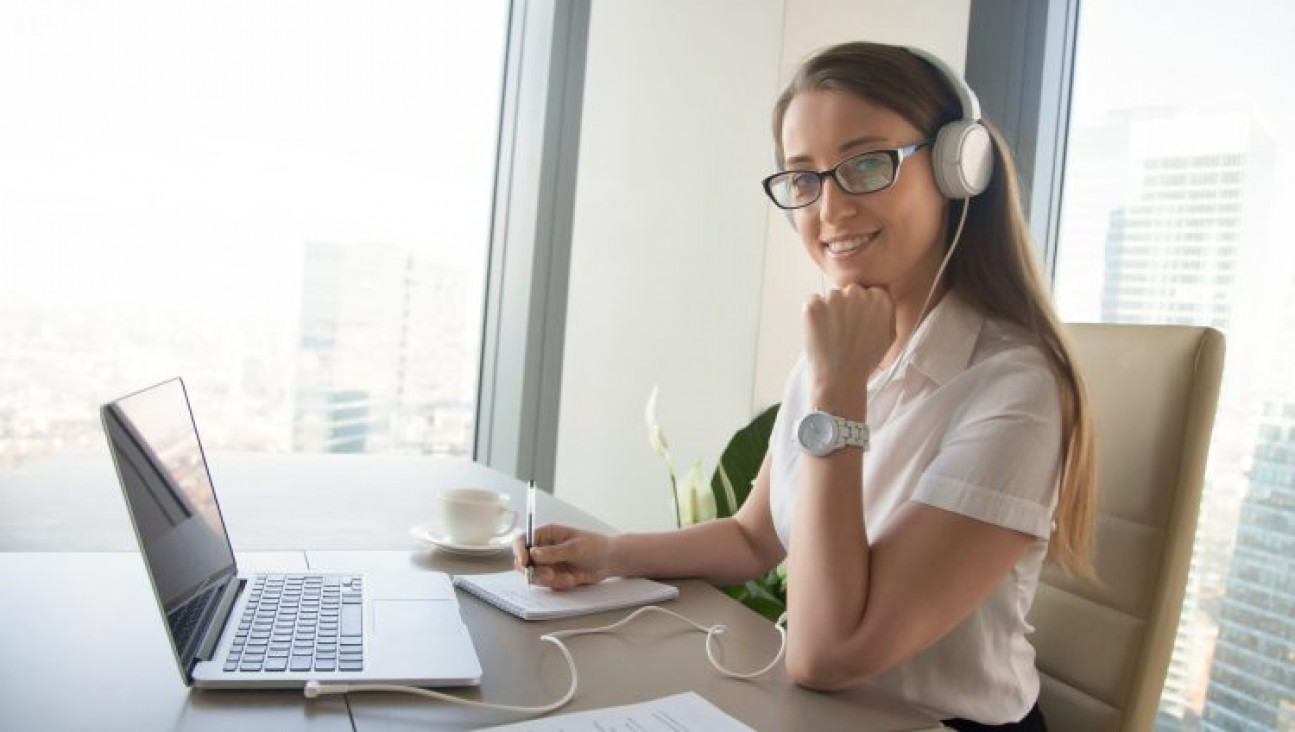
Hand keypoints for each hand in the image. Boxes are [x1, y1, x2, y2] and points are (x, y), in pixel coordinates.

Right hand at [512, 524, 613, 589]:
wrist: (610, 561)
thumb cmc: (595, 546)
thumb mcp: (574, 548)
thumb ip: (553, 552)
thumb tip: (533, 553)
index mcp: (546, 534)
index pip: (523, 540)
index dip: (518, 551)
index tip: (523, 562)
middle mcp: (543, 549)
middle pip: (524, 561)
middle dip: (534, 571)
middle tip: (549, 575)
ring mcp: (548, 564)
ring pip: (535, 575)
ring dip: (549, 580)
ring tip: (568, 578)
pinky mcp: (554, 576)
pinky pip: (548, 584)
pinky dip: (559, 584)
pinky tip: (573, 579)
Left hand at [803, 285, 893, 402]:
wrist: (841, 378)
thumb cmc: (865, 361)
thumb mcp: (890, 337)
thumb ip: (887, 314)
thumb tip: (882, 300)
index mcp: (880, 298)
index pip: (869, 292)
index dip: (862, 309)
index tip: (858, 323)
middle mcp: (858, 293)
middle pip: (849, 292)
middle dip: (846, 307)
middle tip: (844, 331)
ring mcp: (834, 298)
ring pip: (830, 298)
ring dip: (829, 311)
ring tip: (833, 336)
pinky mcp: (813, 305)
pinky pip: (812, 302)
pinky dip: (813, 315)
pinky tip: (820, 333)